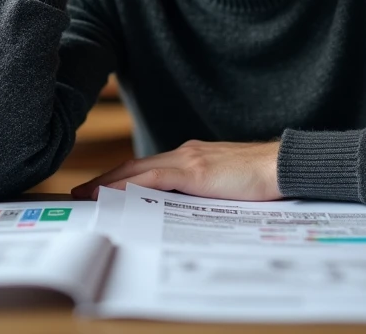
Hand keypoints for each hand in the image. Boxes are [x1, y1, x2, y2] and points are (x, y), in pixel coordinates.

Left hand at [70, 140, 281, 200]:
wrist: (282, 165)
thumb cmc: (262, 180)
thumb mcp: (225, 187)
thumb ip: (203, 193)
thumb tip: (184, 212)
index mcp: (193, 157)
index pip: (149, 167)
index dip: (123, 177)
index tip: (102, 188)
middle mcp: (185, 153)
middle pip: (135, 166)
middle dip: (107, 179)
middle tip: (82, 192)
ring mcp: (188, 159)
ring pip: (138, 170)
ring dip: (110, 182)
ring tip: (88, 196)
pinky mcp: (194, 170)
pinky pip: (152, 178)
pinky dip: (128, 185)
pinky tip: (112, 194)